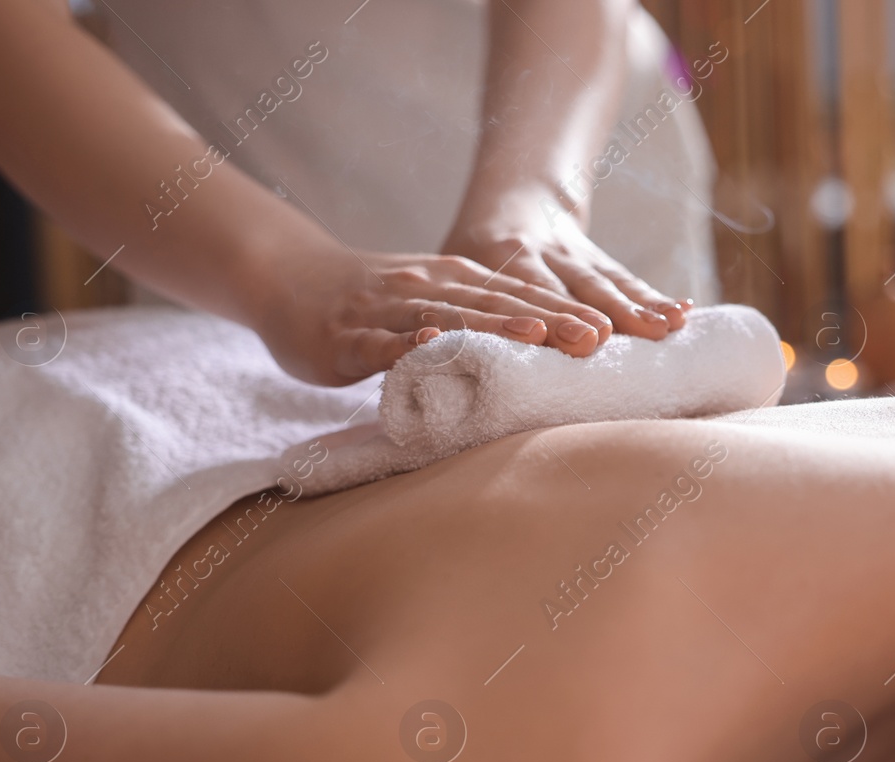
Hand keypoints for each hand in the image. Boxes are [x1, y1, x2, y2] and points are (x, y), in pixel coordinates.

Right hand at [253, 242, 616, 385]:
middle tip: (596, 339)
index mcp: (453, 282)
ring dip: (495, 328)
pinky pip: (383, 342)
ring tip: (539, 338)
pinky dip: (410, 344)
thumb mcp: (428, 302)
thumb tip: (536, 351)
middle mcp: (428, 288)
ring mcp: (387, 310)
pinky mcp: (348, 337)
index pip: (517, 298)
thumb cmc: (367, 301)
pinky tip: (436, 348)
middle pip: (496, 305)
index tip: (609, 332)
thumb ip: (474, 321)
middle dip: (548, 321)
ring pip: (449, 318)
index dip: (561, 313)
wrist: (285, 278)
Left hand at [443, 208, 690, 342]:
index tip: (547, 338)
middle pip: (564, 286)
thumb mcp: (451, 267)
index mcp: (492, 256)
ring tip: (663, 328)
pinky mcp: (598, 261)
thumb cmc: (472, 253)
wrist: (516, 196)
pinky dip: (654, 296)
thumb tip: (424, 358)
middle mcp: (535, 252)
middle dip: (585, 312)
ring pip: (601, 280)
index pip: (514, 290)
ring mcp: (571, 254)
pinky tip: (684, 313)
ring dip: (633, 305)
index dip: (532, 313)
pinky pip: (626, 278)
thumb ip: (448, 309)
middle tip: (601, 340)